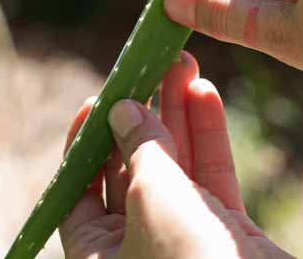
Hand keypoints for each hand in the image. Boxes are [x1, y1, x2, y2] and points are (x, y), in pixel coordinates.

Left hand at [60, 51, 293, 258]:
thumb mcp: (151, 197)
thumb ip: (139, 149)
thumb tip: (123, 110)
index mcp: (97, 253)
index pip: (78, 189)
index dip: (86, 141)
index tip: (99, 99)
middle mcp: (136, 246)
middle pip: (131, 167)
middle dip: (143, 115)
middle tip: (150, 66)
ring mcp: (183, 238)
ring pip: (175, 166)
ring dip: (178, 114)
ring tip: (182, 63)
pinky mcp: (224, 233)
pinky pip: (210, 177)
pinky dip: (207, 136)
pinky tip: (204, 93)